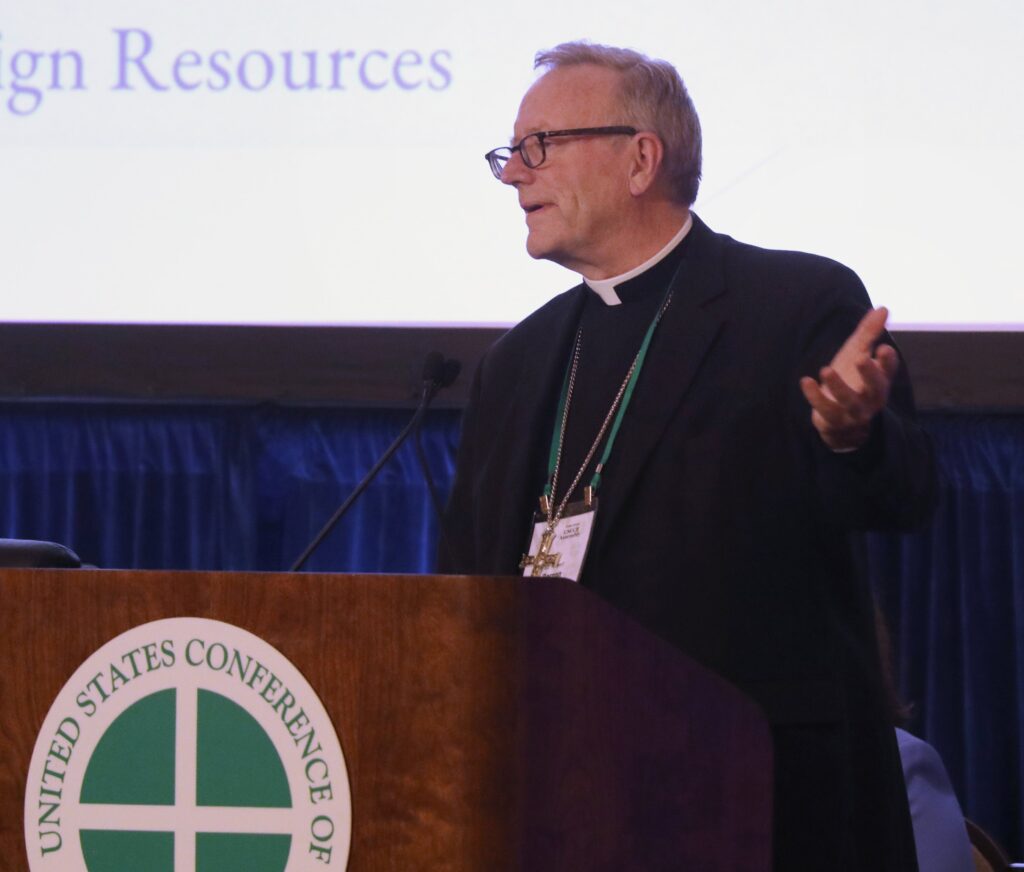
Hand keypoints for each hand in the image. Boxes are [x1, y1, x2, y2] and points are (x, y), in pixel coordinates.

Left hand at [799, 307, 899, 450]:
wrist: (838, 419)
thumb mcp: (857, 354)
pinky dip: (815, 396)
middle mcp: (871, 397)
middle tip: (862, 358)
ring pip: (849, 400)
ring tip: (826, 369)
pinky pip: (825, 409)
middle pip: (875, 387)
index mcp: (880, 380)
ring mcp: (854, 411)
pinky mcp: (834, 419)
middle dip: (870, 373)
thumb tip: (883, 308)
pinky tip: (806, 381)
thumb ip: (868, 333)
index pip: (889, 370)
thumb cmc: (851, 379)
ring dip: (838, 386)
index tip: (885, 348)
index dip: (888, 361)